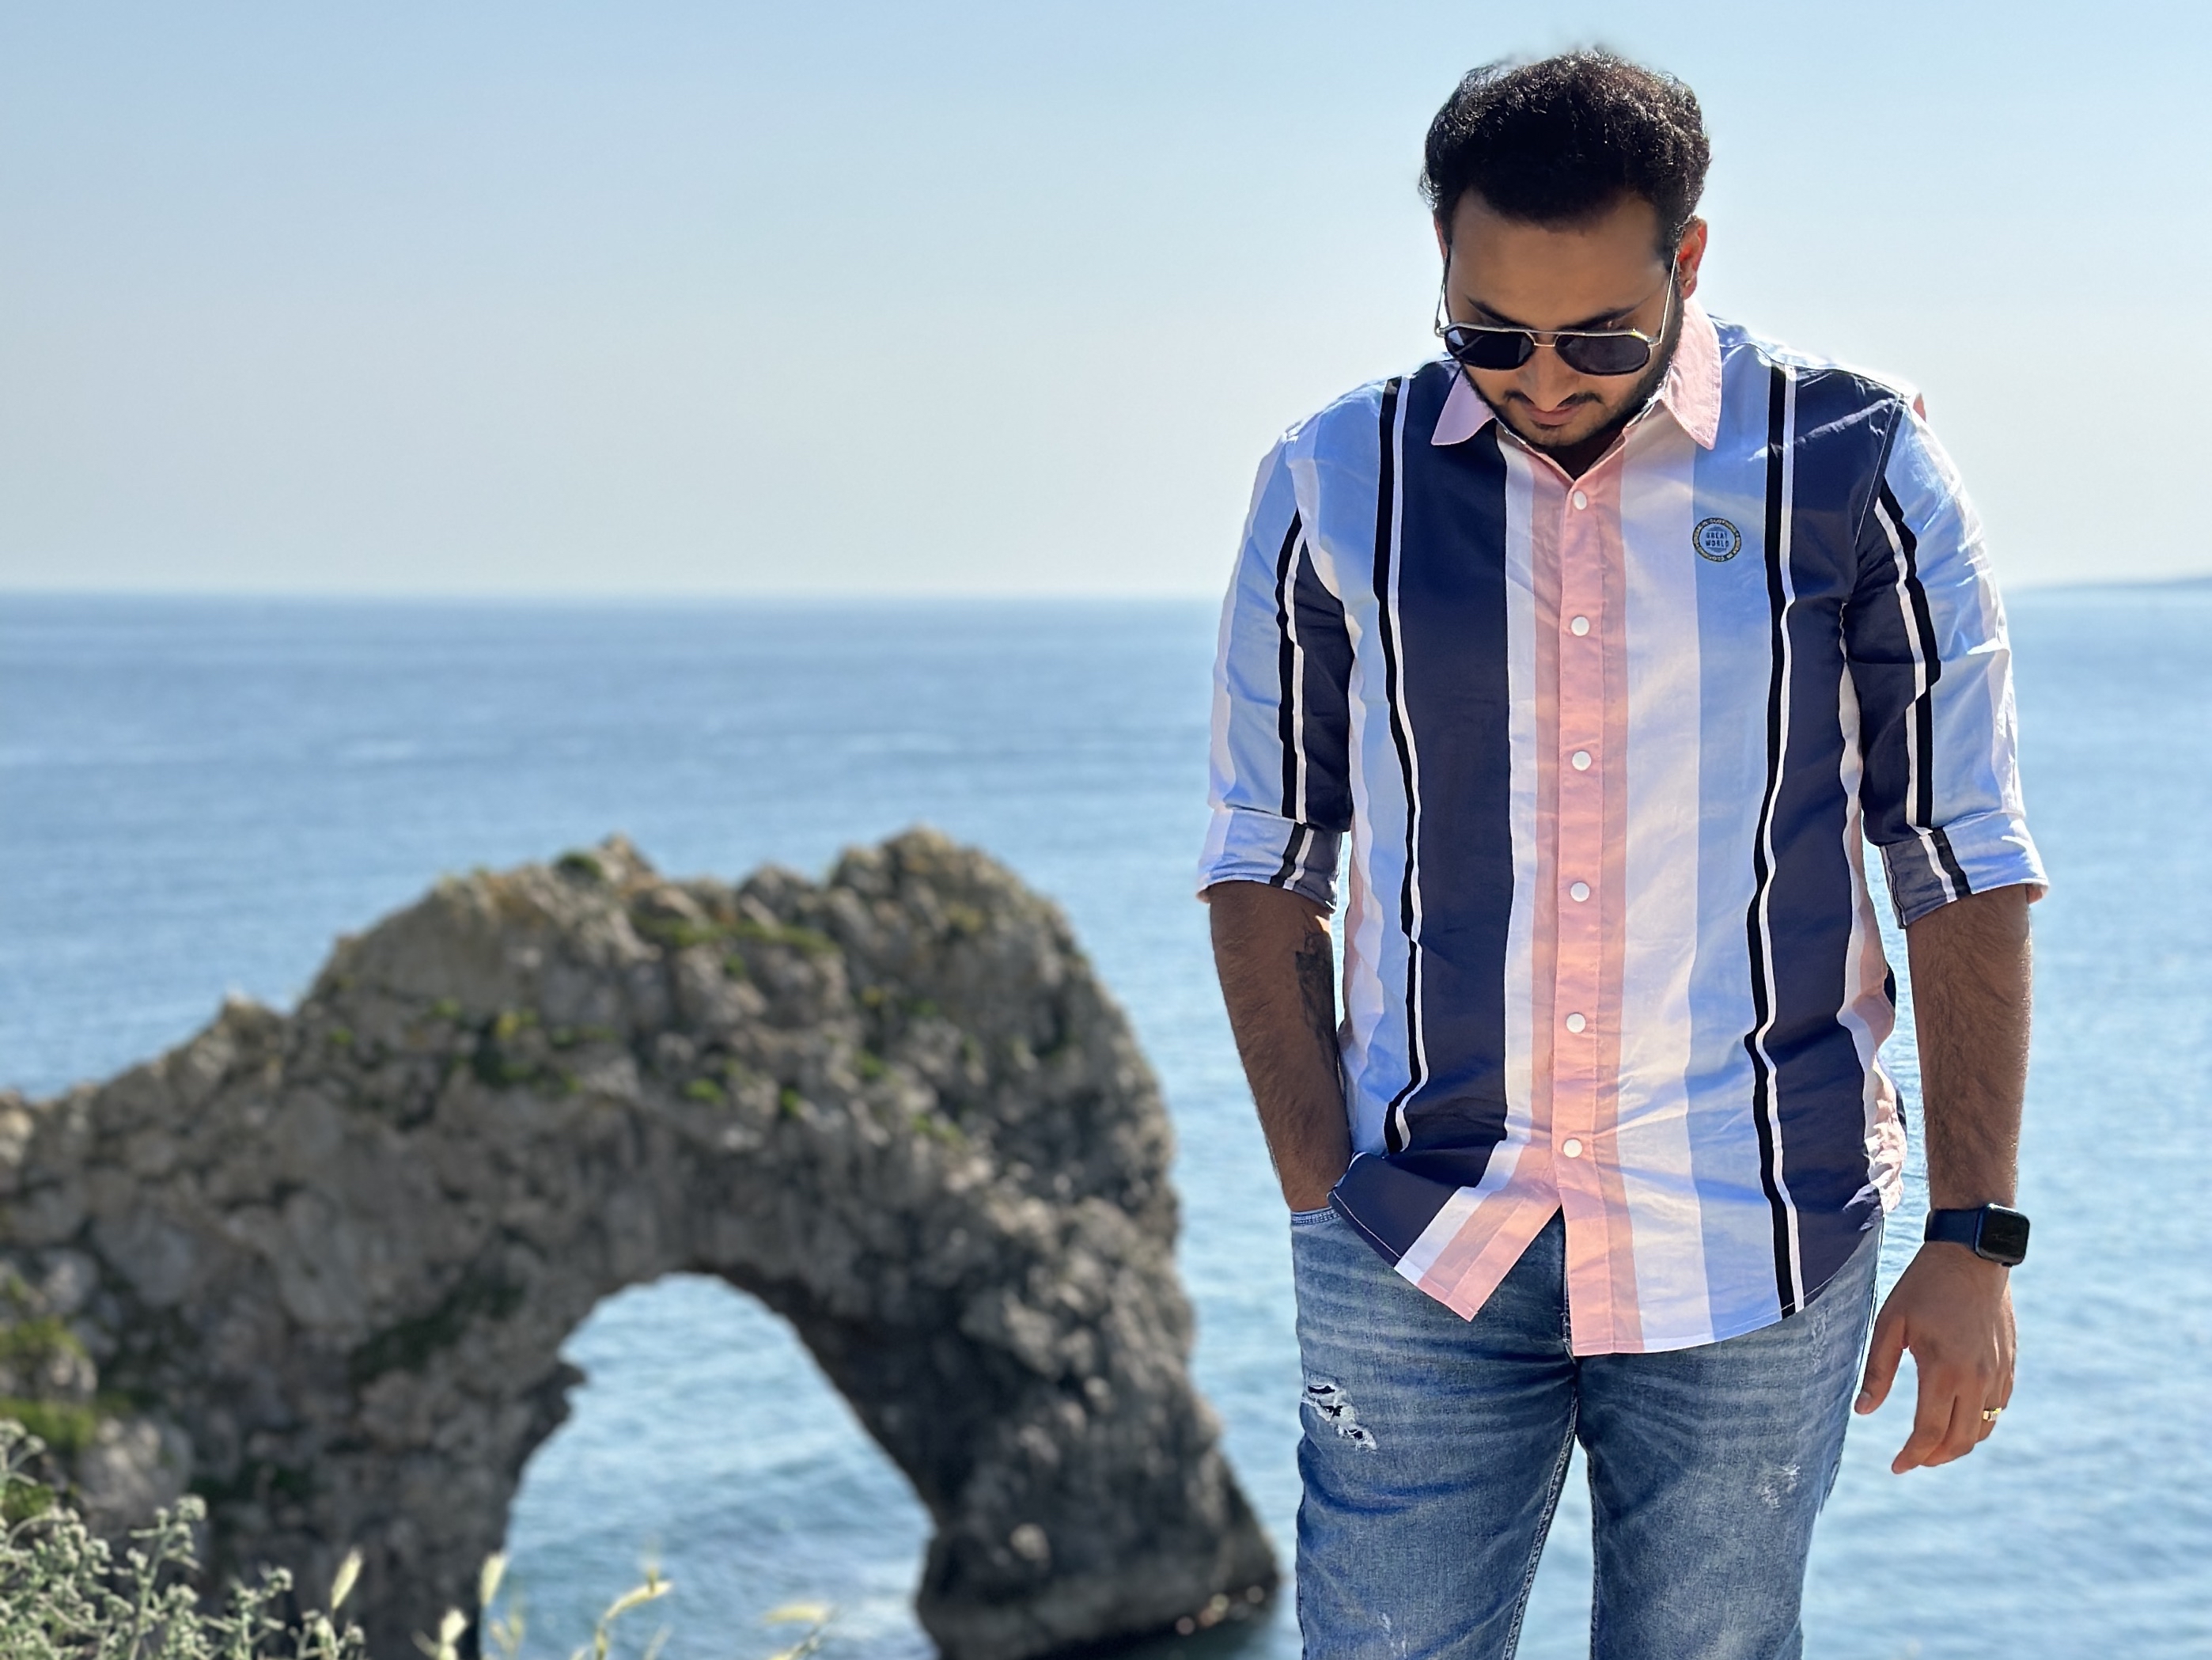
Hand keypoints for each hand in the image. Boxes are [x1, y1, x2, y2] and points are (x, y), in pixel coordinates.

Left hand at [1854, 1243, 2014, 1472]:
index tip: (1896, 1467)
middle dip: (1935, 1458)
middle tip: (1911, 1460)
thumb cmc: (1924, 1286)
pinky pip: (1997, 1410)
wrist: (1972, 1256)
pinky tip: (1957, 1419)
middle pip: (1960, 1441)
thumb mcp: (1890, 1323)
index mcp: (1945, 1371)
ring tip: (1931, 1445)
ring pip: (1983, 1430)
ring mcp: (1998, 1375)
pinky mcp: (2009, 1367)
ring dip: (1958, 1444)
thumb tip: (1863, 1412)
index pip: (1929, 1433)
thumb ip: (1878, 1371)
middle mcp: (1978, 1380)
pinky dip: (1978, 1424)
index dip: (1912, 1457)